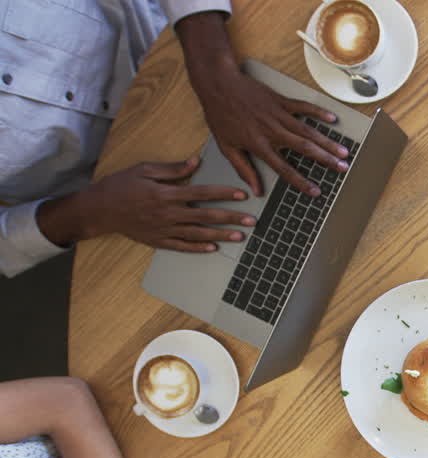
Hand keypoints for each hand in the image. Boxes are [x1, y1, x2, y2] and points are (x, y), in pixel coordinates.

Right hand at [39, 159, 256, 251]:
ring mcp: (163, 229)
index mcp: (166, 194)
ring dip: (221, 235)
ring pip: (198, 234)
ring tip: (240, 237)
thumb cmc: (121, 186)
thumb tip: (196, 162)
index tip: (242, 195)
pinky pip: (181, 246)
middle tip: (252, 221)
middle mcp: (168, 213)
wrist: (98, 209)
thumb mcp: (144, 170)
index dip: (224, 194)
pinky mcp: (157, 241)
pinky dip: (198, 248)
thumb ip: (172, 169)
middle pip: (205, 216)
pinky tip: (214, 248)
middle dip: (231, 218)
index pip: (202, 193)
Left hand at [188, 57, 348, 196]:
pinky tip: (332, 118)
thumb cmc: (220, 116)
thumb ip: (243, 169)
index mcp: (259, 145)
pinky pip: (304, 107)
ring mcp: (279, 115)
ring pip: (308, 131)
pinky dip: (319, 112)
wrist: (218, 84)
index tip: (315, 192)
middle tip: (343, 168)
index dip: (301, 182)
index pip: (285, 169)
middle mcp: (273, 131)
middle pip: (305, 149)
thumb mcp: (227, 147)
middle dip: (326, 160)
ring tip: (343, 151)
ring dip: (328, 142)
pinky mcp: (281, 101)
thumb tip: (255, 189)